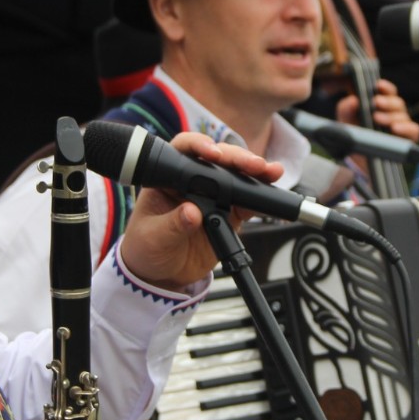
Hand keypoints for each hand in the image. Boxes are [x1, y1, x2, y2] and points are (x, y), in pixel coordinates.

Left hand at [116, 132, 281, 290]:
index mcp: (168, 177)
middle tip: (253, 165)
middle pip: (218, 159)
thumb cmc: (148, 248)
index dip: (200, 145)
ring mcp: (214, 196)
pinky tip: (270, 194)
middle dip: (237, 158)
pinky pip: (247, 203)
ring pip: (237, 176)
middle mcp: (193, 181)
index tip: (212, 154)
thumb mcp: (153, 238)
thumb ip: (172, 225)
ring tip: (270, 172)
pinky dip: (260, 199)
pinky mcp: (229, 213)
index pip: (184, 150)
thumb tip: (191, 213)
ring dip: (255, 172)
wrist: (162, 274)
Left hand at [334, 78, 418, 142]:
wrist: (358, 160)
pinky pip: (413, 130)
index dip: (385, 88)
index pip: (388, 92)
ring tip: (377, 118)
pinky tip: (395, 128)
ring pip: (404, 115)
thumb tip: (353, 100)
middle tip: (376, 102)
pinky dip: (406, 128)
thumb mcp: (346, 122)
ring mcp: (402, 126)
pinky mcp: (407, 140)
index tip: (378, 85)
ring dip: (390, 116)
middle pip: (397, 102)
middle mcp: (394, 114)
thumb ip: (346, 109)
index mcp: (381, 106)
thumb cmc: (356, 136)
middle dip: (387, 101)